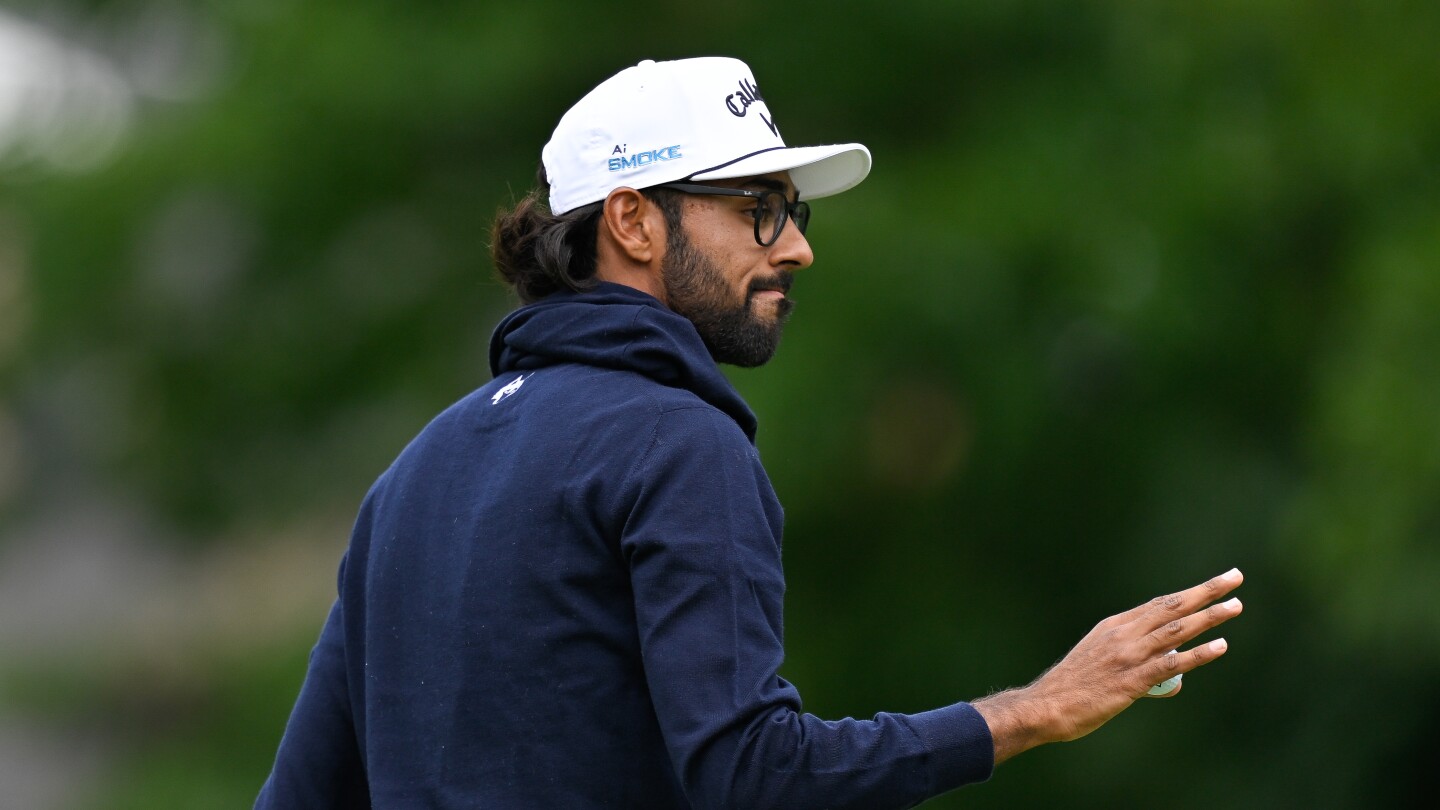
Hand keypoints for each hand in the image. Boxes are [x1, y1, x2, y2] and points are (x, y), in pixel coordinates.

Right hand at [974, 568, 1243, 763]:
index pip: (1158, 605)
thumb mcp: (1099, 660)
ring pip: (1175, 630)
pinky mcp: (1131, 680)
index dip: (1189, 593)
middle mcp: (1123, 634)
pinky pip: (1170, 664)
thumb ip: (1135, 660)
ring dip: (1208, 617)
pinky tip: (1220, 646)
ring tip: (1235, 606)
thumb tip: (1172, 675)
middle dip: (1206, 592)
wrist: (1045, 705)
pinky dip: (1198, 654)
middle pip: (1172, 607)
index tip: (1214, 584)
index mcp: (1114, 626)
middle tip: (1234, 578)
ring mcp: (1127, 656)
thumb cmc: (1072, 688)